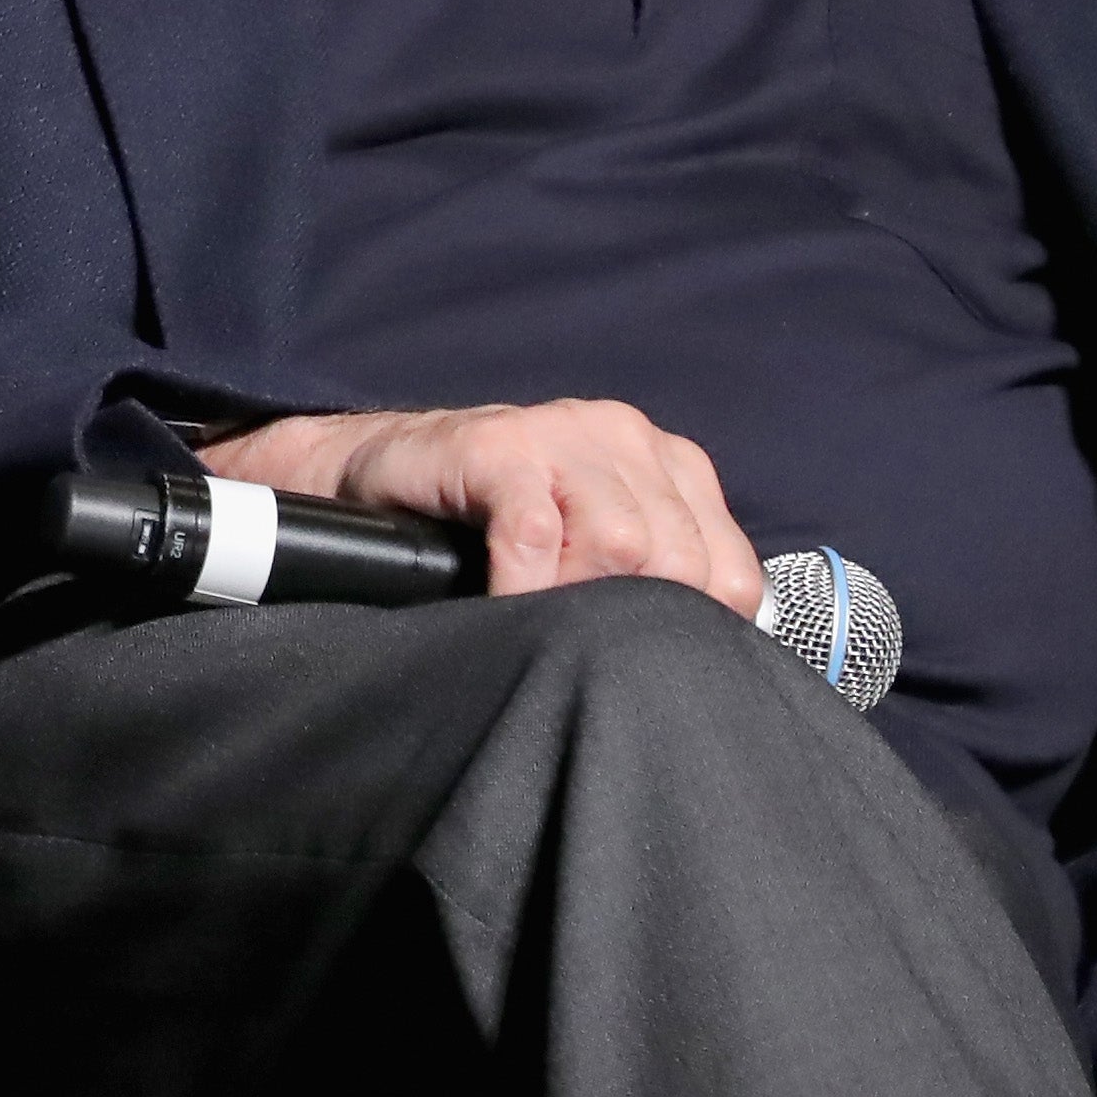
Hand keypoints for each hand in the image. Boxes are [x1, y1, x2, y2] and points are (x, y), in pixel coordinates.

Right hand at [192, 399, 762, 618]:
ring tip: (537, 624)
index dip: (696, 631)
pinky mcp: (501, 443)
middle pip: (681, 562)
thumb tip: (701, 666)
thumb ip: (647, 582)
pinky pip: (538, 530)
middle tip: (577, 645)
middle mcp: (627, 436)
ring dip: (579, 605)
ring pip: (623, 544)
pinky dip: (524, 586)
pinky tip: (498, 603)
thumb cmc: (478, 528)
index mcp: (666, 464)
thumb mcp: (586, 547)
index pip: (730, 570)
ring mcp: (564, 431)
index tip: (644, 665)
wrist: (365, 477)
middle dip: (632, 620)